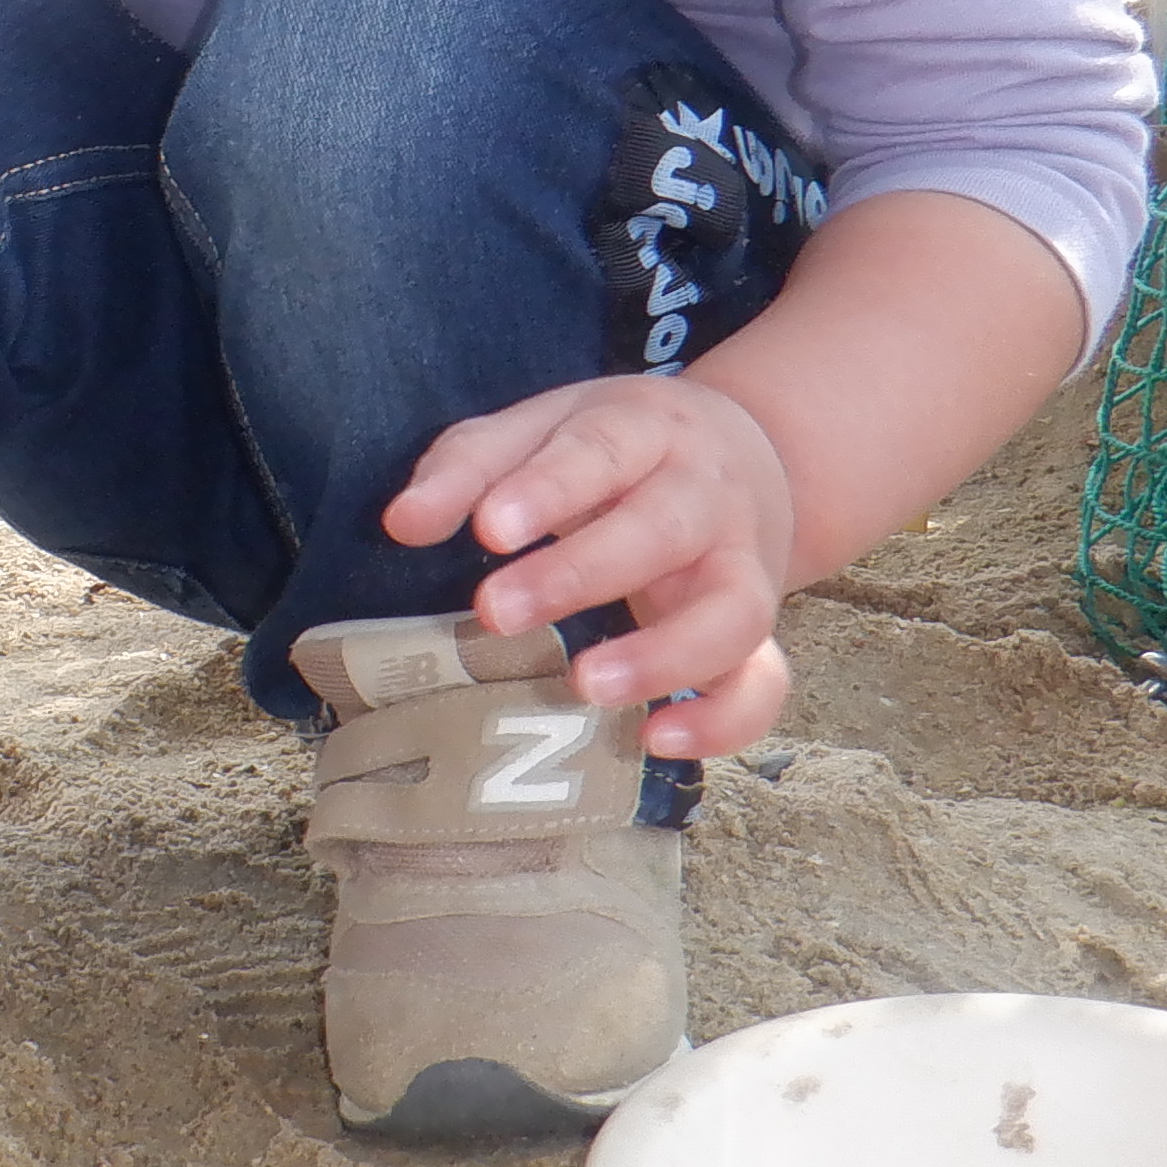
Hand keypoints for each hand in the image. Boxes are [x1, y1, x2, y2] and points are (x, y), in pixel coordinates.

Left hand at [382, 375, 796, 759]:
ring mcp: (744, 566)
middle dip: (581, 573)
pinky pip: (764, 682)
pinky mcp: (758, 633)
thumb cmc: (613, 449)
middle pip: (662, 529)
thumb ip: (469, 466)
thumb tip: (402, 524)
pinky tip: (656, 738)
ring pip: (733, 612)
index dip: (548, 489)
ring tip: (585, 686)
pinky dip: (724, 719)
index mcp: (646, 430)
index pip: (600, 451)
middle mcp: (706, 496)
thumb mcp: (541, 428)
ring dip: (664, 654)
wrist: (748, 451)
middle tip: (495, 611)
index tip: (490, 529)